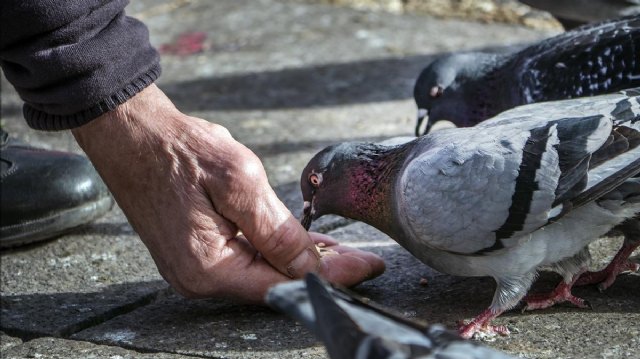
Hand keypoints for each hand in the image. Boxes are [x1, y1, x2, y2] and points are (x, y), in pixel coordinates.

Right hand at [71, 84, 384, 301]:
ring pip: (260, 272)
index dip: (330, 278)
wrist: (134, 135)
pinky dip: (274, 251)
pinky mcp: (194, 254)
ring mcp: (194, 268)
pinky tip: (299, 243)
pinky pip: (243, 260)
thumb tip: (308, 266)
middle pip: (273, 283)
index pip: (282, 284)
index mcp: (208, 266)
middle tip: (360, 259)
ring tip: (337, 251)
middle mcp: (199, 278)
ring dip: (298, 261)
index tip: (367, 266)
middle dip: (319, 271)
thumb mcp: (238, 181)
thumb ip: (276, 230)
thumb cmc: (180, 149)